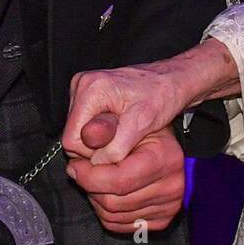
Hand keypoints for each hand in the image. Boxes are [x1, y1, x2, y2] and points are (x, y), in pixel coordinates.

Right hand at [62, 41, 240, 165]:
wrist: (172, 80)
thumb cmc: (162, 96)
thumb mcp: (142, 123)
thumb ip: (117, 145)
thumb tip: (95, 163)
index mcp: (91, 89)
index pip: (71, 140)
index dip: (94, 151)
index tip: (119, 143)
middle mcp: (82, 84)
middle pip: (73, 136)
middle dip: (98, 144)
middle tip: (125, 135)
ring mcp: (83, 87)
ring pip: (79, 132)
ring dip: (101, 139)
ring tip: (125, 128)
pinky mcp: (88, 93)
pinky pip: (85, 124)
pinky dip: (102, 130)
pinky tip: (119, 124)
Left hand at [65, 120, 185, 234]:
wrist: (166, 143)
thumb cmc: (144, 130)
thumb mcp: (124, 119)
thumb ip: (104, 129)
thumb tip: (85, 140)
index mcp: (165, 158)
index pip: (119, 181)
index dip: (89, 175)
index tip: (76, 165)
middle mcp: (172, 186)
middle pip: (113, 202)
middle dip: (90, 187)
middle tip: (83, 171)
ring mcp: (169, 206)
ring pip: (112, 216)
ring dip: (96, 199)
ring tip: (96, 180)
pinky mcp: (162, 219)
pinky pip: (119, 225)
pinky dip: (106, 212)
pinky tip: (107, 192)